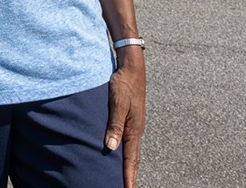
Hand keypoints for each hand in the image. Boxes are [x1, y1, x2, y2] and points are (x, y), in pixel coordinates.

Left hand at [105, 50, 145, 187]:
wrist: (131, 69)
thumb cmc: (123, 85)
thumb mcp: (117, 103)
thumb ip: (114, 125)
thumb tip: (110, 147)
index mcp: (134, 129)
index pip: (131, 159)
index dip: (129, 176)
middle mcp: (136, 130)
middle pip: (134, 159)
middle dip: (131, 175)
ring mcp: (134, 125)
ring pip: (132, 151)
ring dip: (129, 166)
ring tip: (126, 178)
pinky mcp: (131, 119)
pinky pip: (129, 142)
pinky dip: (126, 153)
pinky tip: (120, 154)